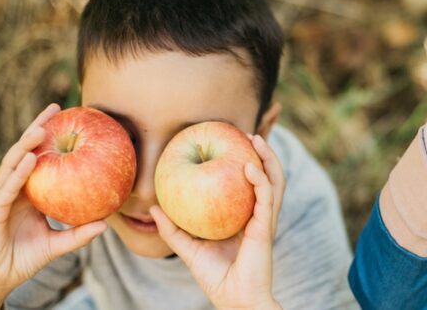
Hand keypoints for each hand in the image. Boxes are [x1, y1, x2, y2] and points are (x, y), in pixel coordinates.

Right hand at [0, 104, 106, 307]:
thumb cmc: (25, 258)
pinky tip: (31, 160)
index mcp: (27, 192)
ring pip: (13, 165)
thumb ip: (79, 234)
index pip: (39, 157)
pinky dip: (19, 174)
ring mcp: (0, 198)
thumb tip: (106, 224)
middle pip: (24, 152)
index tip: (67, 116)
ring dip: (26, 146)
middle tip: (54, 108)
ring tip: (42, 129)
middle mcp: (13, 189)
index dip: (50, 137)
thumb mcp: (58, 245)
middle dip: (37, 129)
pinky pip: (7, 190)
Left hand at [150, 134, 284, 309]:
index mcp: (246, 217)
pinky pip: (266, 197)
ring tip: (254, 140)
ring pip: (274, 181)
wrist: (234, 300)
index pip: (251, 184)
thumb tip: (153, 208)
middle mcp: (259, 215)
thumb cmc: (216, 277)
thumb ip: (173, 229)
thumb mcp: (189, 249)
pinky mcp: (264, 228)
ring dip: (268, 158)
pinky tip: (248, 167)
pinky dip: (260, 180)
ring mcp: (264, 220)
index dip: (248, 162)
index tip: (232, 142)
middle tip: (247, 133)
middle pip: (268, 176)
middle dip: (263, 152)